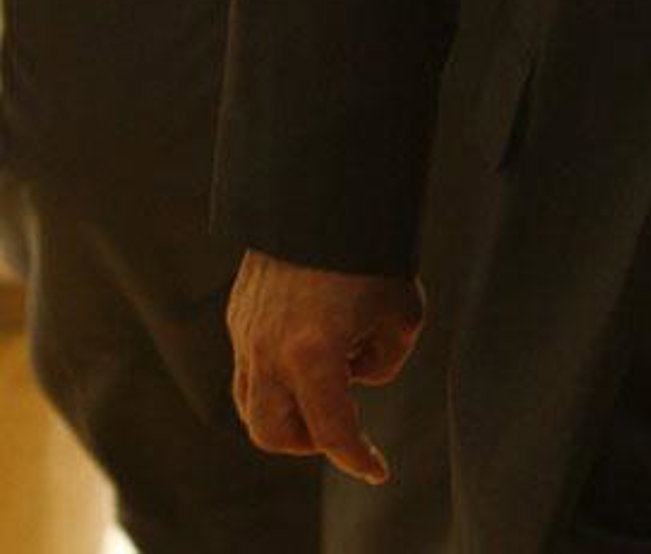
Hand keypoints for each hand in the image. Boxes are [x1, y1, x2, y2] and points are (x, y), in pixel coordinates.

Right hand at [227, 249, 424, 484]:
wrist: (329, 192)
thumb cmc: (375, 251)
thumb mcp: (401, 314)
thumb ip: (381, 361)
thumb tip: (357, 376)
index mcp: (312, 356)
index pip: (333, 432)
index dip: (358, 458)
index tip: (377, 469)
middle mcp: (268, 352)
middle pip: (273, 434)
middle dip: (309, 443)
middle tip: (341, 428)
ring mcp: (246, 333)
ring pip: (251, 403)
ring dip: (286, 412)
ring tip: (325, 386)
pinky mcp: (238, 313)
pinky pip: (248, 364)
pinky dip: (275, 374)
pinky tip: (308, 346)